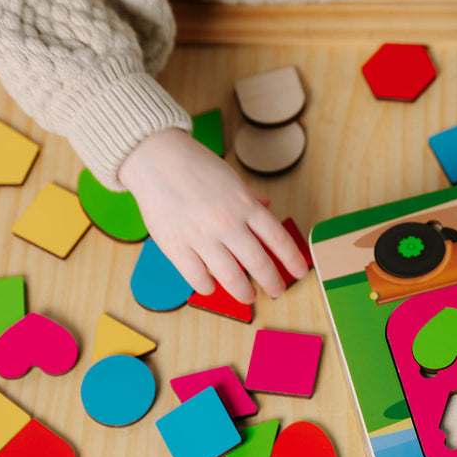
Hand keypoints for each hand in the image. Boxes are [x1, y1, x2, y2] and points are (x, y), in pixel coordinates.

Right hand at [118, 128, 307, 302]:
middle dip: (273, 282)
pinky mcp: (176, 247)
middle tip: (278, 291)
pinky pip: (197, 278)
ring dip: (244, 292)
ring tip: (249, 297)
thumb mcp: (231, 178)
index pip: (278, 238)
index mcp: (244, 205)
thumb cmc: (194, 166)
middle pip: (259, 263)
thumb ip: (250, 198)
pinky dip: (209, 287)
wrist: (155, 158)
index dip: (292, 259)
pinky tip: (213, 286)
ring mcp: (201, 237)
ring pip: (231, 277)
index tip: (301, 272)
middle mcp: (227, 223)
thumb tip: (267, 205)